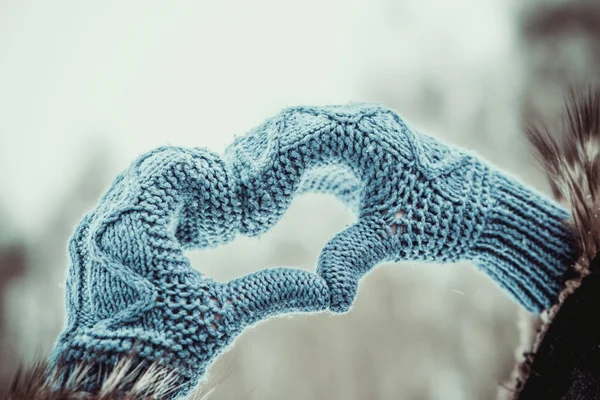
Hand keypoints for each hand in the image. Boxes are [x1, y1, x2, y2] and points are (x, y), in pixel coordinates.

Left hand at [52, 147, 328, 398]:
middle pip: (154, 167)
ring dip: (177, 194)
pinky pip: (127, 206)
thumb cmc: (159, 354)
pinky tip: (186, 237)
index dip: (210, 176)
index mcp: (133, 228)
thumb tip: (323, 290)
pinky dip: (160, 209)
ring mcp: (94, 235)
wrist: (110, 385)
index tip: (232, 207)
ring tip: (209, 226)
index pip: (172, 166)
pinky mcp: (94, 249)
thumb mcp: (219, 318)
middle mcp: (104, 224)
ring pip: (138, 183)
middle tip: (226, 208)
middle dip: (196, 180)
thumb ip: (270, 292)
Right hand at [225, 104, 574, 312]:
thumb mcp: (394, 235)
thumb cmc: (444, 216)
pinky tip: (262, 195)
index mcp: (365, 133)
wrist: (480, 206)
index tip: (256, 220)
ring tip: (237, 198)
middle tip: (233, 204)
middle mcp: (354, 123)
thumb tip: (327, 297)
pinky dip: (278, 170)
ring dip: (262, 163)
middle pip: (287, 127)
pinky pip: (303, 150)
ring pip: (291, 135)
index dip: (270, 176)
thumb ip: (353, 257)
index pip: (301, 140)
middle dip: (255, 163)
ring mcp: (351, 133)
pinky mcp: (349, 151)